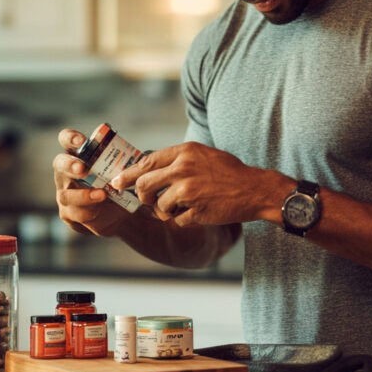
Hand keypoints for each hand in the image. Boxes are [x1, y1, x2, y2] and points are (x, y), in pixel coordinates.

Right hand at [52, 128, 129, 236]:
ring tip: (102, 194)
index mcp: (78, 155)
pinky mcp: (69, 213)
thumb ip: (123, 158)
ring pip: (65, 194)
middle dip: (70, 165)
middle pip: (59, 164)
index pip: (66, 140)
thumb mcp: (125, 169)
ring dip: (83, 194)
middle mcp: (67, 172)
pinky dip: (88, 210)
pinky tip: (99, 209)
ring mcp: (66, 193)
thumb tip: (130, 149)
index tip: (81, 141)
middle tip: (83, 168)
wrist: (123, 214)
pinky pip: (74, 213)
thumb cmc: (120, 184)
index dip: (70, 138)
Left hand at [110, 141, 283, 226]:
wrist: (254, 189)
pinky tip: (198, 212)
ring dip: (166, 210)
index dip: (128, 174)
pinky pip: (176, 220)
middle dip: (142, 196)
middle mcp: (183, 169)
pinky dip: (183, 220)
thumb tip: (148, 168)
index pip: (146, 162)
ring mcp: (189, 191)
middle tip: (148, 201)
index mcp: (184, 152)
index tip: (117, 182)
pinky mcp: (196, 210)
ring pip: (159, 205)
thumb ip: (177, 159)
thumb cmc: (228, 172)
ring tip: (183, 206)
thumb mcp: (202, 155)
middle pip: (144, 185)